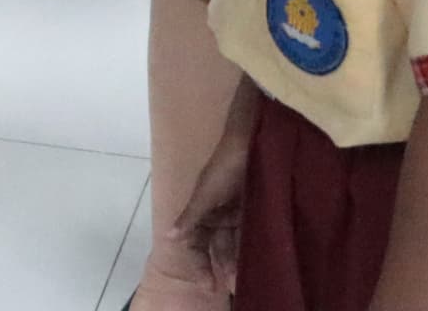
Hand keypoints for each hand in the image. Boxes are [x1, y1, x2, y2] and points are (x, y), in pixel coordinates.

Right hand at [170, 90, 258, 292]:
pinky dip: (251, 246)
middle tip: (234, 286)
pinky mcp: (254, 207)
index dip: (199, 264)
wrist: (253, 140)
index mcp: (201, 209)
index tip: (207, 284)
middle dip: (222, 266)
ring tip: (246, 279)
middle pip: (216, 246)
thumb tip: (169, 236)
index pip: (195, 243)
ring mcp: (236, 210)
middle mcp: (217, 213)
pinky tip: (258, 260)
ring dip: (238, 260)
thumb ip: (191, 216)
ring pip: (234, 242)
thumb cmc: (225, 165)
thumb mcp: (206, 192)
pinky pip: (250, 232)